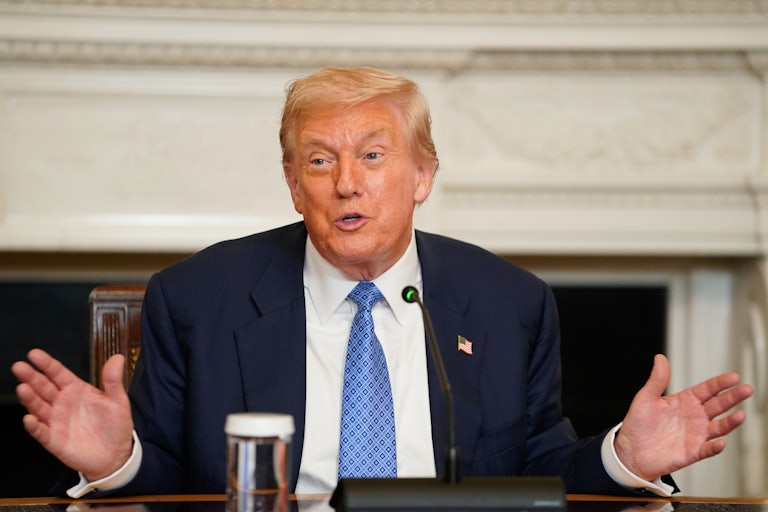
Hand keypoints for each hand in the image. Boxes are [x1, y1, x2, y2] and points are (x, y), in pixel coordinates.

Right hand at [12, 349, 134, 480]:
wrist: (115, 455)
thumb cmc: (115, 426)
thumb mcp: (118, 401)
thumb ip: (114, 380)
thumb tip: (117, 358)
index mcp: (76, 390)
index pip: (58, 374)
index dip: (46, 364)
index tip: (34, 354)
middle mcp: (62, 403)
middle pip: (43, 387)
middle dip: (31, 377)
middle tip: (20, 367)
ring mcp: (56, 421)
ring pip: (39, 407)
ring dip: (30, 398)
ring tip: (23, 388)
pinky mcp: (54, 440)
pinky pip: (41, 432)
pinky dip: (34, 426)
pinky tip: (29, 419)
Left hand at [614, 354, 753, 480]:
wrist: (631, 450)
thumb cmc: (638, 424)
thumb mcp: (645, 398)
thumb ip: (657, 379)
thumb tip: (660, 358)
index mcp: (685, 401)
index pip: (707, 389)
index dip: (720, 383)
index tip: (733, 377)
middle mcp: (694, 417)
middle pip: (719, 405)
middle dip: (733, 397)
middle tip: (746, 390)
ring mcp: (696, 434)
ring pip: (719, 427)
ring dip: (730, 422)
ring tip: (740, 415)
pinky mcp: (692, 452)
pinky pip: (707, 449)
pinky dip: (715, 447)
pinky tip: (720, 442)